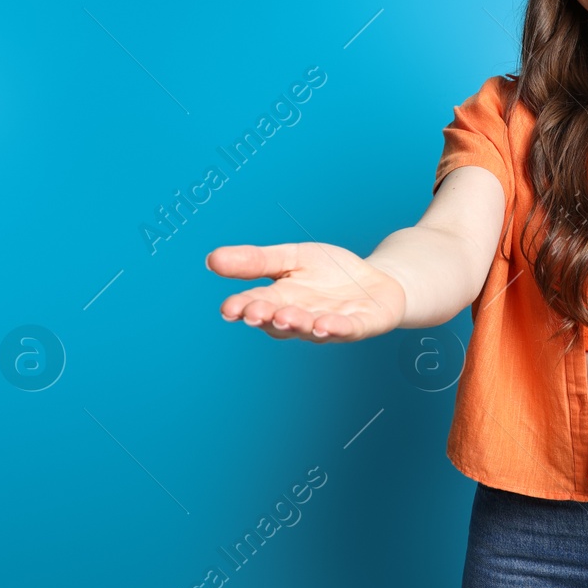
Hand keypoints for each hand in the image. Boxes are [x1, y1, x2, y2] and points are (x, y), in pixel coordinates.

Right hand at [207, 243, 405, 342]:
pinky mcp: (359, 325)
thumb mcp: (291, 257)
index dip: (242, 307)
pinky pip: (346, 330)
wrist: (375, 281)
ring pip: (310, 328)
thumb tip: (211, 259)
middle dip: (268, 316)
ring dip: (299, 324)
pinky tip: (325, 325)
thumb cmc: (329, 273)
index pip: (255, 305)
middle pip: (280, 321)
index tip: (229, 308)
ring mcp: (330, 324)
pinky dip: (336, 328)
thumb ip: (256, 260)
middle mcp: (301, 317)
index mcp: (280, 301)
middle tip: (255, 312)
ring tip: (288, 317)